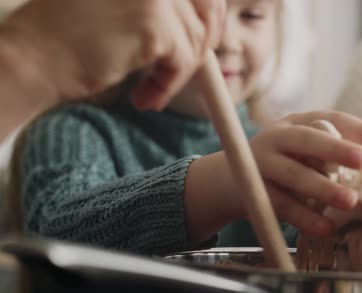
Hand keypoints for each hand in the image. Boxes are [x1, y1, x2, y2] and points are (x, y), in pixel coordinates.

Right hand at [2, 0, 224, 110]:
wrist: (35, 57)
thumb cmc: (71, 34)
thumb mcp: (123, 4)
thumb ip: (160, 5)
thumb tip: (210, 20)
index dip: (207, 14)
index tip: (202, 40)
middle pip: (210, 5)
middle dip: (202, 43)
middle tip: (183, 68)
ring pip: (197, 39)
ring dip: (179, 71)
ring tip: (150, 90)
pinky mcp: (154, 23)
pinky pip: (183, 61)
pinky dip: (168, 85)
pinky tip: (145, 97)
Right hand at [184, 111, 361, 240]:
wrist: (225, 181)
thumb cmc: (277, 166)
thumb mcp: (300, 151)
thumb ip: (329, 154)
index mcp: (296, 123)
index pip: (330, 118)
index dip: (357, 129)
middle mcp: (277, 136)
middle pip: (307, 140)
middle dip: (337, 150)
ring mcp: (262, 162)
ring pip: (294, 173)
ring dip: (323, 188)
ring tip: (350, 201)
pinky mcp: (252, 190)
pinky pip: (281, 204)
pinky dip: (305, 217)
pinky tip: (326, 227)